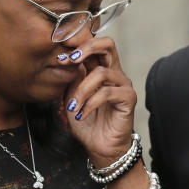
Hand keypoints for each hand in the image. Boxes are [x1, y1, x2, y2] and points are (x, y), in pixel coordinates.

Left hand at [61, 36, 138, 165]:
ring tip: (72, 106)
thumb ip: (71, 76)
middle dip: (86, 48)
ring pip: (101, 72)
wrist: (99, 145)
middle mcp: (114, 73)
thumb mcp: (71, 95)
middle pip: (108, 45)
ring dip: (81, 90)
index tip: (60, 49)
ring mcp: (123, 85)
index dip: (78, 43)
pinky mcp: (128, 98)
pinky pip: (106, 93)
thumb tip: (65, 59)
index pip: (94, 46)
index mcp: (101, 69)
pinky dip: (90, 103)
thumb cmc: (87, 121)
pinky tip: (82, 114)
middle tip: (70, 58)